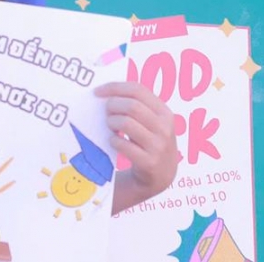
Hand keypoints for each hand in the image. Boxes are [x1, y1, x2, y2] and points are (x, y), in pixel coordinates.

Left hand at [95, 82, 177, 210]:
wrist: (161, 176)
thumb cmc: (150, 143)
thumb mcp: (153, 123)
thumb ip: (139, 107)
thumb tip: (108, 93)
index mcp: (164, 112)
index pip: (138, 90)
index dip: (115, 87)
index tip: (98, 91)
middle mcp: (164, 127)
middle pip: (132, 105)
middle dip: (113, 105)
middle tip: (105, 111)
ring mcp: (158, 146)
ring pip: (126, 123)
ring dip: (112, 122)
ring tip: (110, 126)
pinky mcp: (149, 162)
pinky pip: (123, 145)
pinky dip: (114, 141)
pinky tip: (114, 142)